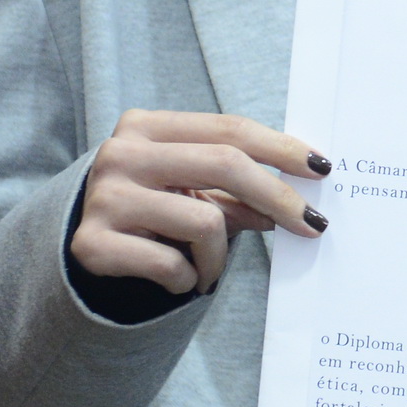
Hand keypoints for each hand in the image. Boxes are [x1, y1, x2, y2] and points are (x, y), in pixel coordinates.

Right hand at [71, 110, 329, 297]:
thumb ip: (239, 192)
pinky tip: (179, 280)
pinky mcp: (92, 245)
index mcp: (144, 126)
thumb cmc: (152, 210)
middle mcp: (120, 154)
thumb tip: (300, 202)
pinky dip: (188, 280)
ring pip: (204, 223)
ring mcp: (104, 199)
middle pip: (224, 165)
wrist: (84, 249)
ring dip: (220, 256)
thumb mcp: (193, 192)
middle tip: (311, 227)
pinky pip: (172, 266)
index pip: (229, 129)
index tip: (322, 169)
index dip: (281, 148)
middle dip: (277, 198)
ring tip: (208, 267)